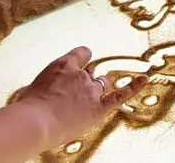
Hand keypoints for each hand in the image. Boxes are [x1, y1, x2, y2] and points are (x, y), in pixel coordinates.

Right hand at [13, 47, 147, 146]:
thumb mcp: (33, 87)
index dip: (81, 59)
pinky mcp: (99, 107)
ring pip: (101, 84)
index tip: (80, 63)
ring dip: (96, 89)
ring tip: (85, 100)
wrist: (36, 122)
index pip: (81, 53)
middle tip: (71, 96)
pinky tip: (145, 78)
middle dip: (85, 81)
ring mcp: (92, 90)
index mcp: (63, 64)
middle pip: (91, 73)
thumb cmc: (29, 107)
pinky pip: (121, 94)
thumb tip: (48, 93)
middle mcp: (81, 74)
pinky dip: (134, 86)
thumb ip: (47, 86)